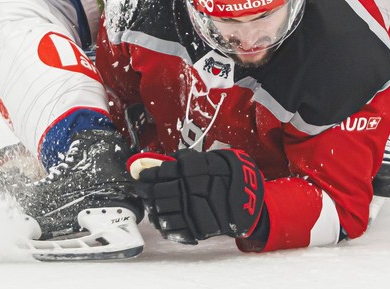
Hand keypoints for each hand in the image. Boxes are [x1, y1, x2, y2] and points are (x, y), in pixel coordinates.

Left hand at [131, 148, 265, 244]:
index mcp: (195, 171)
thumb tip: (162, 161)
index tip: (141, 175)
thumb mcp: (210, 159)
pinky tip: (160, 218)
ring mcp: (194, 212)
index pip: (163, 172)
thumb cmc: (229, 176)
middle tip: (140, 189)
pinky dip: (162, 224)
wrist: (249, 198)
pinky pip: (172, 230)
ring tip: (149, 203)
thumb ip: (186, 160)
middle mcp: (193, 191)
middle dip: (145, 191)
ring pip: (162, 211)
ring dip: (152, 207)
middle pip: (159, 192)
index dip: (148, 174)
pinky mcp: (197, 229)